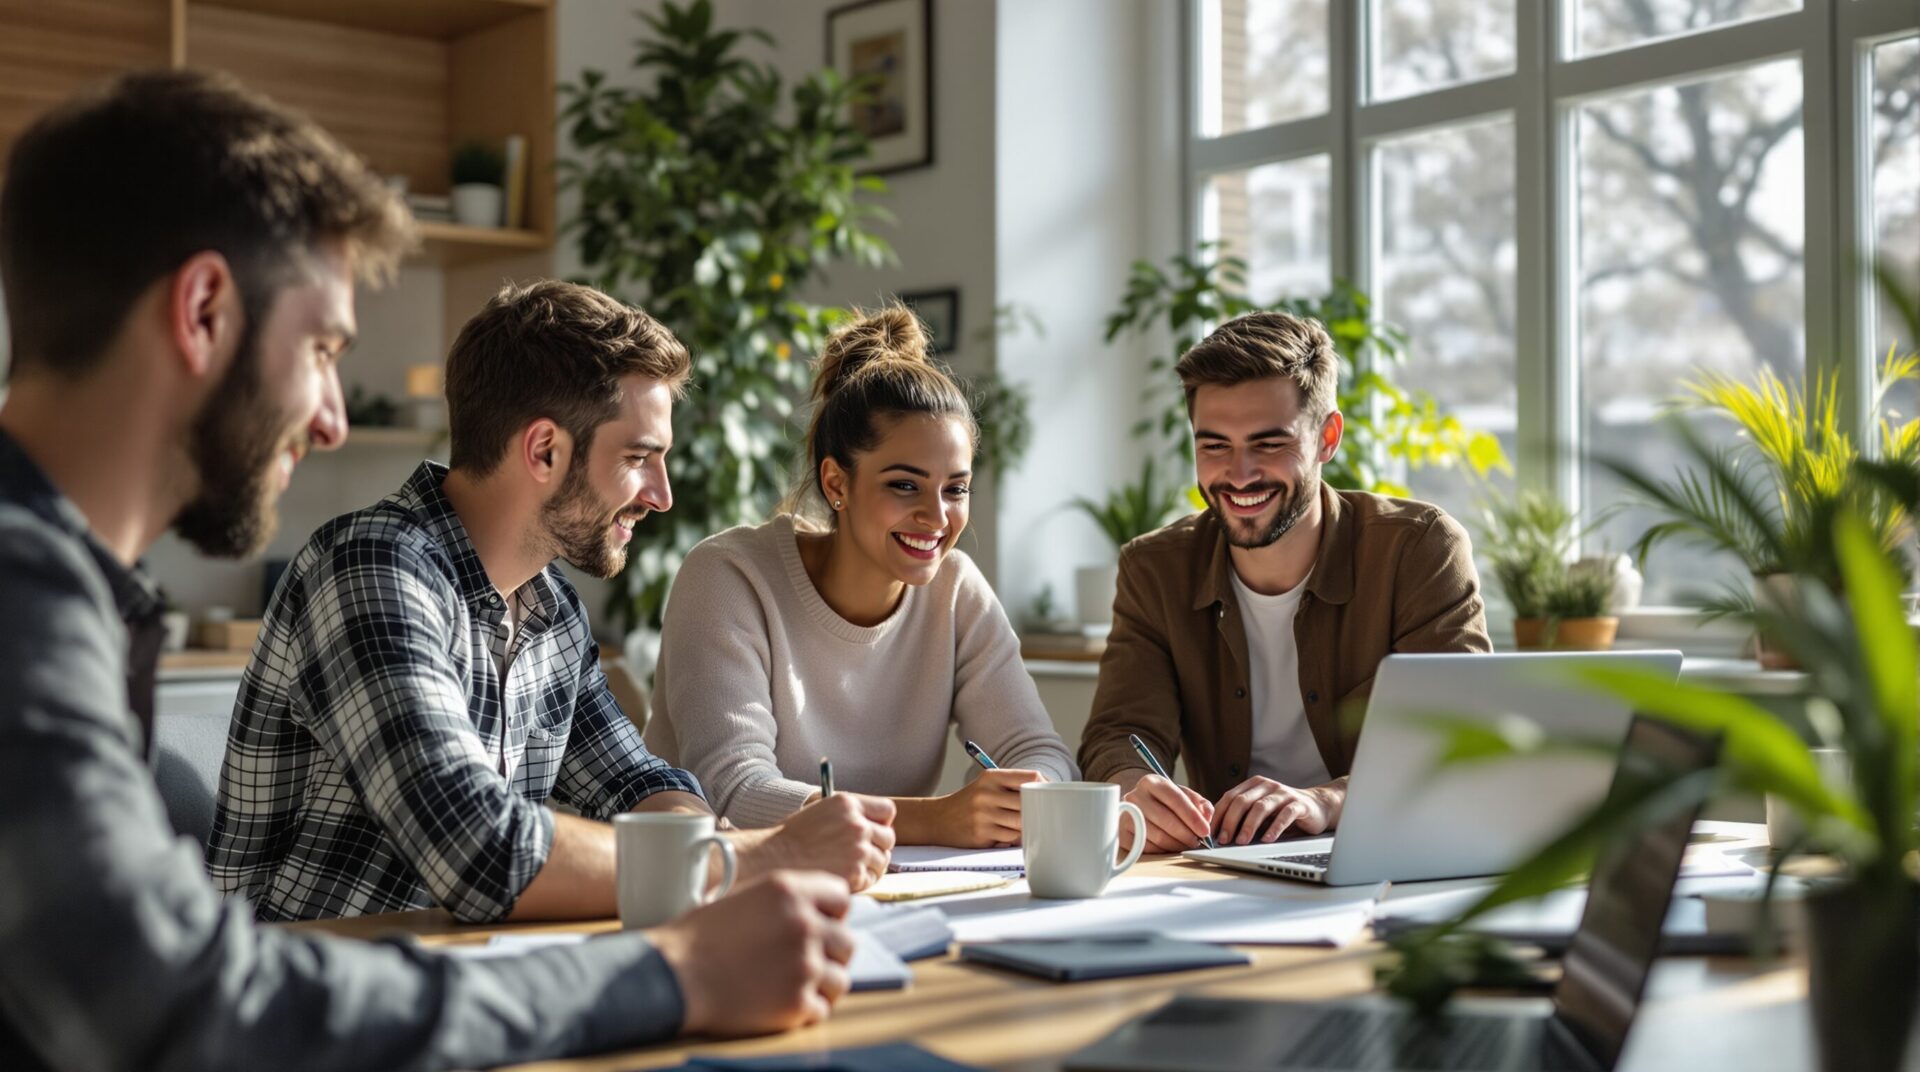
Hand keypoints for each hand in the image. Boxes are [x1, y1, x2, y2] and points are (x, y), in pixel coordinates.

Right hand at [646, 871, 854, 1036]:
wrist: (676, 975)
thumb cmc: (700, 937)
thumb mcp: (747, 895)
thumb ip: (787, 901)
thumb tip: (816, 912)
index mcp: (791, 890)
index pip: (842, 897)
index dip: (832, 913)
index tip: (820, 925)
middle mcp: (805, 924)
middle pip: (847, 941)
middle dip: (830, 953)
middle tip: (806, 961)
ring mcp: (805, 964)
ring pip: (840, 978)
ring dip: (822, 983)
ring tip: (795, 985)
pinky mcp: (797, 1002)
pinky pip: (821, 1008)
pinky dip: (805, 1010)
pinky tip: (782, 1002)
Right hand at [740, 793, 895, 891]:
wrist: (773, 858)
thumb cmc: (792, 838)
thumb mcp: (821, 810)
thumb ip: (849, 815)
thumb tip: (872, 827)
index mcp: (848, 803)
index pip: (887, 810)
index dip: (882, 822)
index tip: (875, 831)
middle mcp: (857, 824)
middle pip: (889, 837)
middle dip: (879, 847)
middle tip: (863, 855)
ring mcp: (858, 849)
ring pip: (883, 860)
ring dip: (872, 866)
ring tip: (851, 868)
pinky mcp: (855, 873)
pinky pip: (872, 878)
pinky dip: (863, 881)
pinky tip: (845, 878)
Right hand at [935, 768, 1039, 846]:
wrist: (938, 819)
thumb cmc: (971, 802)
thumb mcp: (986, 785)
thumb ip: (1012, 786)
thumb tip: (1048, 792)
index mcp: (991, 777)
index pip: (1031, 777)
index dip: (1044, 787)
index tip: (1048, 796)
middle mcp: (987, 794)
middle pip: (1028, 803)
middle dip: (1037, 810)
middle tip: (1043, 814)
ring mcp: (983, 815)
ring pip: (1021, 823)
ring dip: (1025, 827)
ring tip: (1022, 825)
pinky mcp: (981, 835)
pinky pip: (1010, 838)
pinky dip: (1013, 838)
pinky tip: (1006, 834)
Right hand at [1119, 773, 1215, 853]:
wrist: (1136, 808)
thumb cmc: (1163, 803)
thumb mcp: (1182, 796)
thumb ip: (1199, 804)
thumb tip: (1207, 816)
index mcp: (1151, 782)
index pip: (1175, 798)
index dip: (1192, 816)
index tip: (1205, 831)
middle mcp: (1135, 796)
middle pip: (1166, 819)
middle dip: (1186, 834)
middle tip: (1197, 842)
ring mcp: (1126, 815)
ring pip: (1157, 836)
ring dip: (1177, 845)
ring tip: (1186, 845)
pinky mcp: (1122, 833)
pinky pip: (1147, 848)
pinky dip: (1163, 851)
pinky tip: (1170, 848)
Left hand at [1211, 776, 1341, 844]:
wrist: (1317, 807)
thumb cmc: (1283, 812)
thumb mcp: (1260, 812)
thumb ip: (1243, 816)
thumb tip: (1218, 834)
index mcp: (1253, 785)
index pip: (1229, 797)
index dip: (1218, 815)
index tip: (1210, 833)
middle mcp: (1266, 785)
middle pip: (1242, 801)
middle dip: (1230, 822)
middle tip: (1224, 840)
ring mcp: (1283, 793)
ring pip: (1261, 807)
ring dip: (1249, 825)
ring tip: (1242, 842)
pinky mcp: (1299, 804)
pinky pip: (1285, 815)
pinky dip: (1274, 828)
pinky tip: (1267, 839)